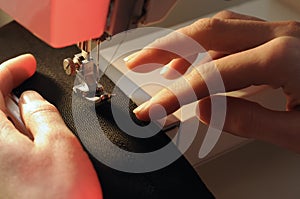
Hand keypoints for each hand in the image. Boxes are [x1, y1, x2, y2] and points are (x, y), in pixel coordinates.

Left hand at [0, 54, 101, 198]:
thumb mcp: (60, 144)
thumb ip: (43, 114)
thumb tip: (32, 100)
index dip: (11, 70)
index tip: (26, 64)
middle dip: (8, 92)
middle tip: (31, 91)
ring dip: (13, 117)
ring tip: (38, 126)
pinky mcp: (0, 181)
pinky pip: (1, 147)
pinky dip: (12, 136)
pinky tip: (32, 145)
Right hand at [126, 11, 299, 152]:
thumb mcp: (297, 132)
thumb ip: (248, 121)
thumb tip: (205, 110)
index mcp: (284, 58)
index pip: (210, 76)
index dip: (175, 95)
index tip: (152, 109)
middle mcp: (282, 34)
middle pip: (207, 32)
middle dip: (165, 48)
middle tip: (138, 61)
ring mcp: (283, 31)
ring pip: (220, 28)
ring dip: (185, 46)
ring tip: (164, 67)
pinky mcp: (283, 36)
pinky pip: (236, 35)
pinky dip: (210, 49)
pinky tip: (200, 66)